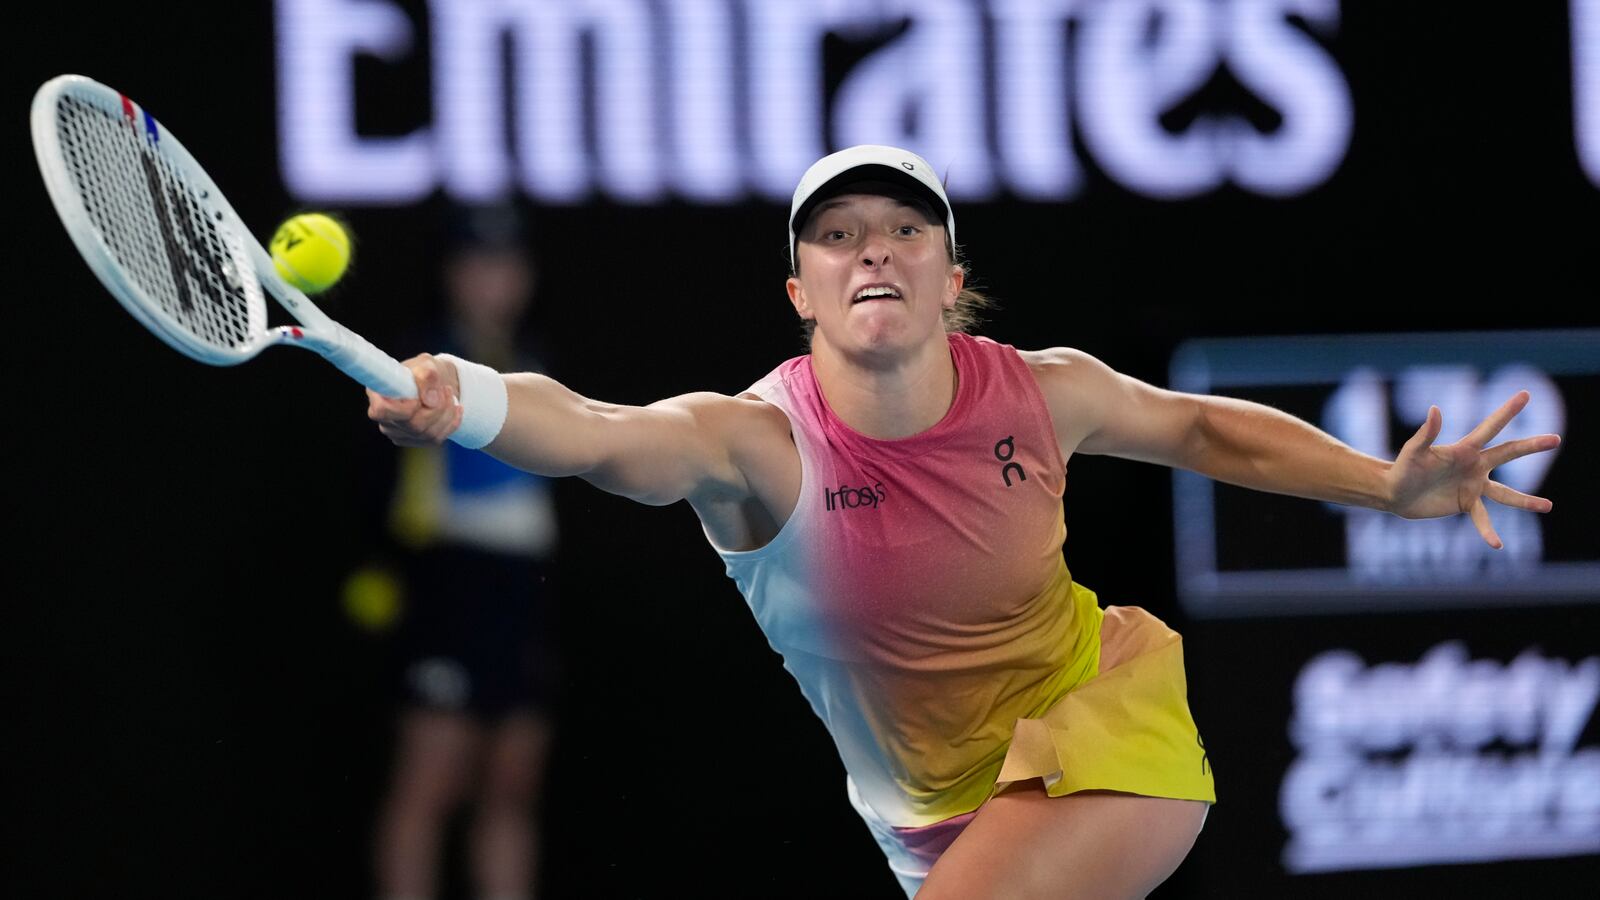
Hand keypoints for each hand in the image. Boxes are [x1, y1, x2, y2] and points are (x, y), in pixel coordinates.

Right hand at [366, 353, 463, 445]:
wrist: (436, 384)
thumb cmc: (425, 371)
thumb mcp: (426, 364)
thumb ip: (426, 376)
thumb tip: (430, 401)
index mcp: (379, 396)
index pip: (381, 411)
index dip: (403, 408)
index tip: (418, 398)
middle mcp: (385, 419)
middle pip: (413, 426)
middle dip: (437, 408)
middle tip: (445, 389)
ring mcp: (399, 433)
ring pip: (428, 434)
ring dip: (447, 413)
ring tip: (450, 394)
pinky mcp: (415, 441)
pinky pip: (436, 439)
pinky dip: (451, 423)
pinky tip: (456, 409)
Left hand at [1385, 390, 1560, 548]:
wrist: (1394, 494)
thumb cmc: (1402, 468)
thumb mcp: (1414, 451)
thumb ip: (1427, 433)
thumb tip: (1435, 409)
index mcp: (1465, 449)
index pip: (1491, 427)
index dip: (1507, 411)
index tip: (1525, 394)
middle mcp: (1475, 466)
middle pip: (1509, 453)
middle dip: (1532, 446)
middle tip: (1556, 439)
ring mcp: (1473, 486)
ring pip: (1506, 494)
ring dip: (1526, 501)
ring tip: (1549, 506)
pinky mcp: (1466, 504)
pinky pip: (1483, 518)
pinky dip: (1488, 531)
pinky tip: (1497, 544)